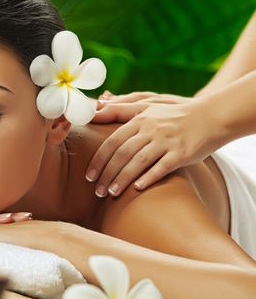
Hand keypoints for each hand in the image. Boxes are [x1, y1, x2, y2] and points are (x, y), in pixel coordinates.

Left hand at [87, 92, 213, 196]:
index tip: (88, 176)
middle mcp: (150, 130)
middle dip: (106, 174)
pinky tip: (137, 189)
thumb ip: (121, 107)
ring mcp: (166, 141)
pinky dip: (148, 178)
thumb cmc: (174, 113)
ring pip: (138, 162)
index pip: (112, 141)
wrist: (211, 117)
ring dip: (122, 179)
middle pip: (121, 154)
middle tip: (96, 190)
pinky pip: (162, 167)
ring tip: (111, 193)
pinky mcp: (181, 153)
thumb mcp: (148, 105)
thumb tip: (96, 105)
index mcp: (139, 119)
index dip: (98, 160)